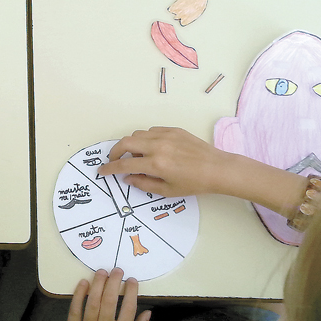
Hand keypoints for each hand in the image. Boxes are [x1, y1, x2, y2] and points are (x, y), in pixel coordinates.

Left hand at [59, 269, 150, 320]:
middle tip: (117, 270)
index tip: (132, 280)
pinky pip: (75, 309)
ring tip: (102, 271)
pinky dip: (79, 295)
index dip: (131, 292)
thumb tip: (148, 312)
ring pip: (92, 302)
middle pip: (109, 301)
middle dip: (114, 282)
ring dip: (97, 284)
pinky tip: (83, 283)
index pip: (128, 309)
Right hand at [96, 127, 233, 197]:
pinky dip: (146, 139)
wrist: (217, 169)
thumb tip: (127, 177)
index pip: (124, 164)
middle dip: (115, 151)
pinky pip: (152, 131)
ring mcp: (166, 135)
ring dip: (131, 144)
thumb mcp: (167, 190)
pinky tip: (152, 149)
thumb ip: (143, 183)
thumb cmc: (194, 183)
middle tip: (114, 160)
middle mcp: (158, 146)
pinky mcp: (174, 130)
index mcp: (156, 164)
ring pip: (138, 134)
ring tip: (138, 157)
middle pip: (125, 142)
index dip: (110, 168)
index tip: (102, 171)